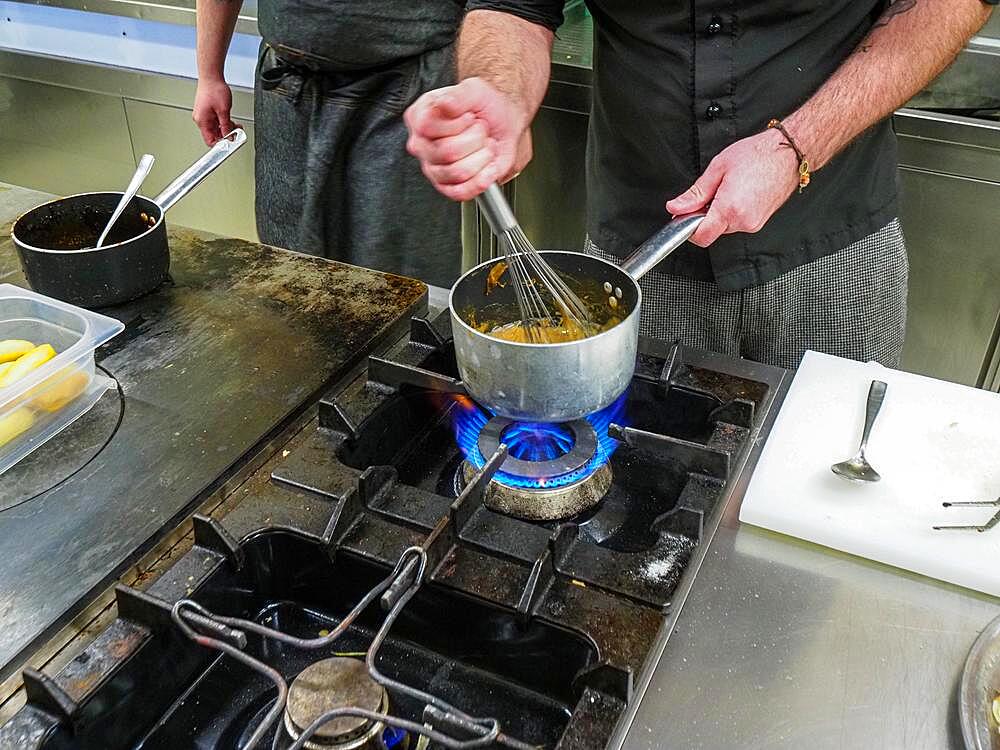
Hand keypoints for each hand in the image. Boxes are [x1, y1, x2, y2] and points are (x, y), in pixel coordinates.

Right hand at [192, 78, 235, 145]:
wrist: (211, 76)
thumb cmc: (214, 89)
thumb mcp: (224, 111)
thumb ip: (226, 126)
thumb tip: (229, 136)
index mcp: (202, 121)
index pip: (210, 141)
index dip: (221, 144)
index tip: (230, 144)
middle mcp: (201, 119)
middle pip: (213, 135)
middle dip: (226, 135)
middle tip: (236, 133)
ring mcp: (203, 115)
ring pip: (216, 128)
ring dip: (226, 128)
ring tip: (235, 125)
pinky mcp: (207, 111)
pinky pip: (215, 121)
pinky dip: (223, 122)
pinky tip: (230, 120)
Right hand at [404, 77, 530, 200]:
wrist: (503, 123)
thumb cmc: (486, 106)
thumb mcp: (475, 90)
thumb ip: (459, 95)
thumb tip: (444, 104)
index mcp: (420, 117)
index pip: (428, 127)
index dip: (456, 124)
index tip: (469, 116)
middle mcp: (422, 144)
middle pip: (446, 152)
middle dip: (474, 140)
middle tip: (480, 131)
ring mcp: (433, 168)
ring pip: (458, 172)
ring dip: (481, 158)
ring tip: (484, 146)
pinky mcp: (447, 186)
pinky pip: (461, 192)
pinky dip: (481, 180)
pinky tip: (488, 167)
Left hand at [665, 128, 800, 246]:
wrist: (788, 152)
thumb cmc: (758, 155)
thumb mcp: (718, 169)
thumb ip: (695, 193)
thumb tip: (676, 207)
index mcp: (730, 208)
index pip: (701, 236)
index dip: (688, 228)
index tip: (684, 215)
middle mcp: (743, 221)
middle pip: (711, 231)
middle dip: (704, 216)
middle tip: (710, 192)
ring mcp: (754, 224)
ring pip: (724, 227)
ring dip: (719, 213)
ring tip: (729, 189)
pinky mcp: (760, 222)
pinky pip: (737, 223)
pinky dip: (732, 212)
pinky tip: (738, 194)